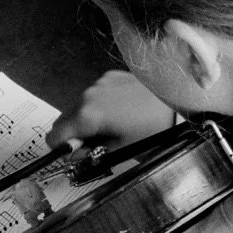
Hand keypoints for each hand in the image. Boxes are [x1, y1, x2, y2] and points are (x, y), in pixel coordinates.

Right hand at [47, 71, 174, 149]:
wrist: (177, 102)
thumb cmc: (152, 130)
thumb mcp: (120, 150)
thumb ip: (90, 154)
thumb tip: (74, 156)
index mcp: (87, 116)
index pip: (55, 135)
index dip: (62, 148)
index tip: (76, 154)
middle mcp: (88, 95)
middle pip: (64, 120)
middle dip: (74, 134)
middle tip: (96, 144)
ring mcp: (99, 83)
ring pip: (78, 107)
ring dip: (86, 119)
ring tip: (112, 127)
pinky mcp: (110, 76)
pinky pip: (94, 94)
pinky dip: (99, 105)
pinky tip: (119, 112)